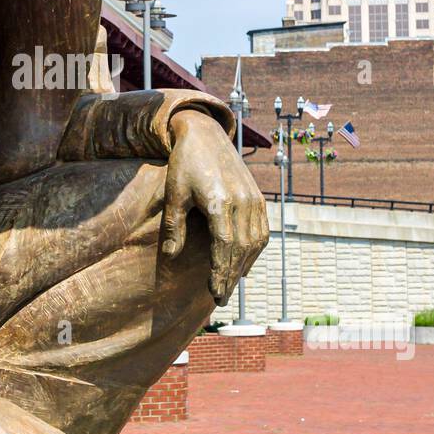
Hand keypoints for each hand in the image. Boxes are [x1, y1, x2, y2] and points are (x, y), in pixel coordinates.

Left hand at [162, 110, 269, 305]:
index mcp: (220, 200)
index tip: (214, 293)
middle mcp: (242, 201)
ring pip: (255, 242)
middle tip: (219, 298)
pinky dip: (254, 251)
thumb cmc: (184, 164)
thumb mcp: (173, 194)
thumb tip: (171, 256)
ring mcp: (254, 199)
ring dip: (244, 266)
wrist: (205, 135)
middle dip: (231, 276)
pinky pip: (262, 231)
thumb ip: (173, 226)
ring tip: (229, 285)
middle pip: (242, 249)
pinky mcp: (258, 198)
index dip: (221, 272)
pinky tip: (243, 265)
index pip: (224, 246)